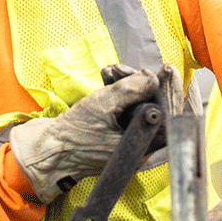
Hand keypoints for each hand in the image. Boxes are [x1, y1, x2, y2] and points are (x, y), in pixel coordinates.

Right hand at [9, 68, 159, 202]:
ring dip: (132, 87)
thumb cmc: (74, 132)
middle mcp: (142, 148)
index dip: (169, 90)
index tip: (166, 70)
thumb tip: (154, 78)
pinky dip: (124, 96)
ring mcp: (132, 144)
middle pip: (158, 110)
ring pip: (144, 108)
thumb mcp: (102, 104)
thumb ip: (131, 89)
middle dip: (146, 85)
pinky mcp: (122, 138)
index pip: (170, 115)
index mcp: (142, 145)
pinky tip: (110, 79)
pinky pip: (131, 113)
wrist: (52, 150)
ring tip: (113, 72)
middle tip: (134, 70)